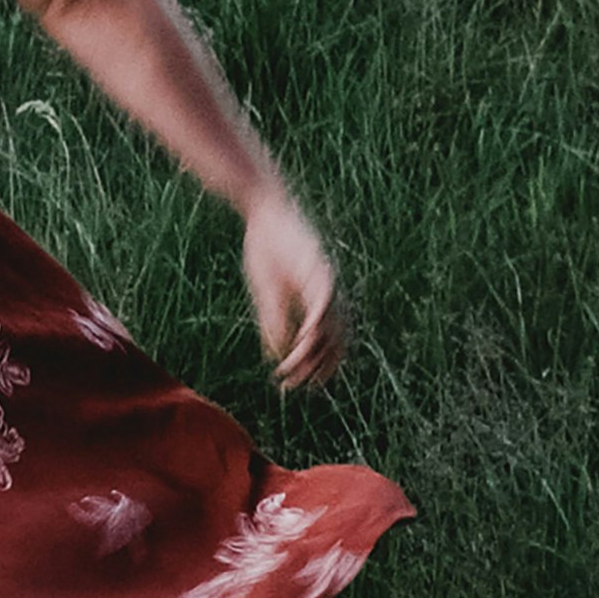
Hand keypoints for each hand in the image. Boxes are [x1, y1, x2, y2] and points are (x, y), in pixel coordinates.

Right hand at [241, 188, 348, 390]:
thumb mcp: (267, 292)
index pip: (327, 342)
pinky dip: (317, 320)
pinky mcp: (318, 267)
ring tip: (296, 369)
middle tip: (299, 386)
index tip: (300, 385)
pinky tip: (307, 337)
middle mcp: (327, 294)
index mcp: (317, 300)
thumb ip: (274, 321)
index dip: (317, 365)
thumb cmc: (267, 249)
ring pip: (330, 324)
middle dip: (317, 366)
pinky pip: (323, 299)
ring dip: (314, 350)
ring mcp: (325, 281)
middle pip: (332, 339)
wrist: (265, 211)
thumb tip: (277, 354)